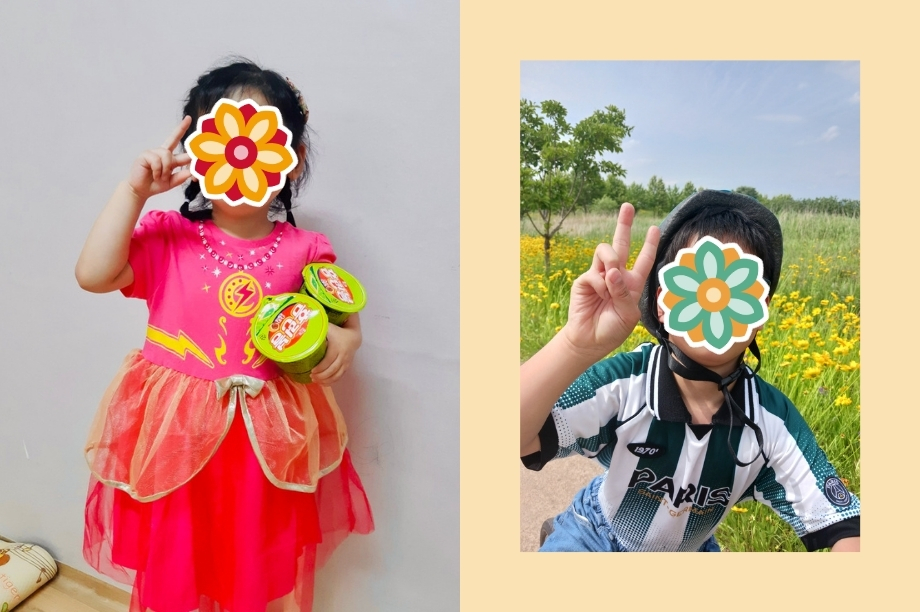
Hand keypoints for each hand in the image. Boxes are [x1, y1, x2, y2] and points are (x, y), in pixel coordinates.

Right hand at [126, 116, 194, 200]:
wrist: (141, 190)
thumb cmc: (155, 184)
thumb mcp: (171, 182)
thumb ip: (181, 177)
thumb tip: (191, 171)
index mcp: (169, 158)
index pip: (179, 146)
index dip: (183, 134)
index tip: (188, 119)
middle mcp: (162, 153)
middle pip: (173, 139)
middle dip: (181, 129)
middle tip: (188, 119)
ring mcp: (153, 152)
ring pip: (167, 155)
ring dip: (166, 169)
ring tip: (160, 177)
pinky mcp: (145, 155)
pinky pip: (157, 161)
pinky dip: (158, 170)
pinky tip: (154, 175)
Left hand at [310, 321, 361, 385]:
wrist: (354, 337)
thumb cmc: (337, 332)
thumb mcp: (328, 328)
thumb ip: (318, 328)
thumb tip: (302, 329)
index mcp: (337, 347)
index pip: (328, 360)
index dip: (320, 367)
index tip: (311, 371)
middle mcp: (343, 356)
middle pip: (332, 369)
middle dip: (321, 375)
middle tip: (311, 377)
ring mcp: (346, 362)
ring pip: (337, 375)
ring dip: (326, 380)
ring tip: (316, 381)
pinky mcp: (347, 367)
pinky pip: (340, 376)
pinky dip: (332, 381)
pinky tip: (324, 383)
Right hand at [562, 203, 659, 356]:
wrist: (590, 339)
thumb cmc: (613, 328)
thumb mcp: (628, 313)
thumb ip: (625, 292)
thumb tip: (611, 271)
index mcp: (632, 283)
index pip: (644, 260)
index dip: (650, 244)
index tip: (654, 228)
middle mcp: (616, 275)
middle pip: (621, 244)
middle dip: (624, 224)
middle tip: (628, 206)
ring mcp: (600, 275)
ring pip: (607, 252)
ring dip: (612, 261)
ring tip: (611, 277)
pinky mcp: (585, 280)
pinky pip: (595, 273)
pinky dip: (601, 284)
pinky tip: (600, 296)